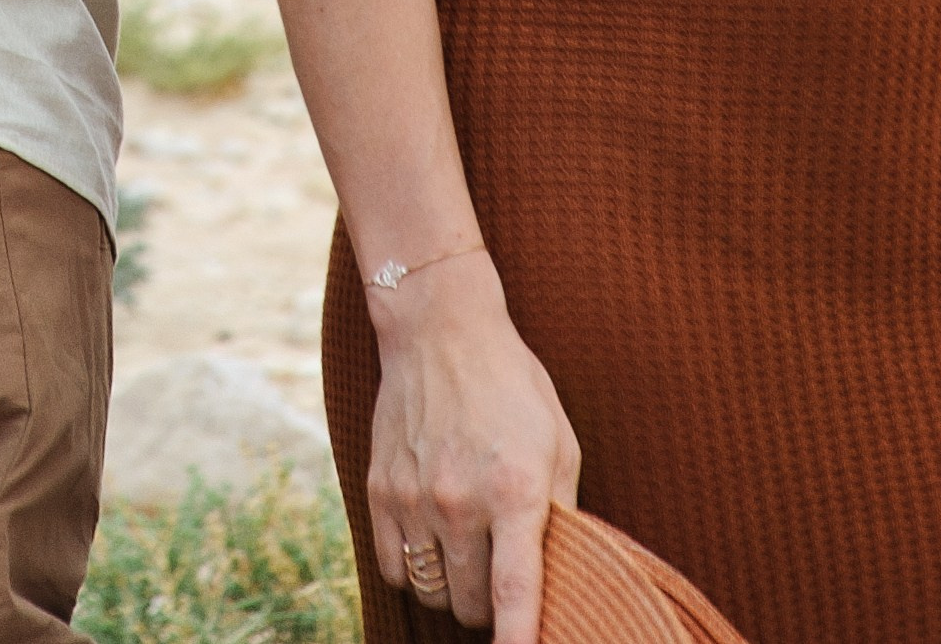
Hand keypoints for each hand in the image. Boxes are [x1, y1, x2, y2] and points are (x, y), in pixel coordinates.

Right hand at [365, 256, 578, 639]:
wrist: (439, 328)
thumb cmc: (511, 385)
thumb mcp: (558, 443)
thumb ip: (560, 513)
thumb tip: (561, 575)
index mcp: (515, 490)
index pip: (516, 591)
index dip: (519, 640)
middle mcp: (460, 500)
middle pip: (471, 605)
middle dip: (489, 606)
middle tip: (500, 572)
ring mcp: (413, 497)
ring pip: (432, 592)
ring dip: (453, 589)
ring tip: (467, 553)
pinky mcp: (380, 490)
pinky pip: (394, 568)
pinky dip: (414, 570)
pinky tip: (432, 541)